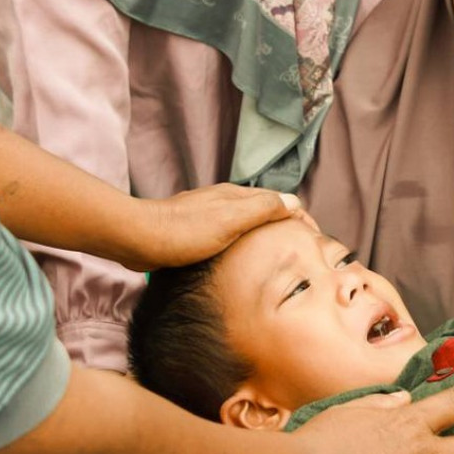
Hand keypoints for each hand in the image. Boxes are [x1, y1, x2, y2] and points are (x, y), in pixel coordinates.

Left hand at [121, 185, 302, 271]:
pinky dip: (244, 242)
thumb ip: (262, 209)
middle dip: (286, 224)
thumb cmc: (184, 232)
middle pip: (265, 209)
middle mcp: (224, 200)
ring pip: (247, 221)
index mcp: (236, 196)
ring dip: (265, 233)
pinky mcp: (195, 230)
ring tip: (276, 254)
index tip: (314, 238)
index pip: (280, 201)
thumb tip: (294, 203)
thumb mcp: (230, 220)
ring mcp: (209, 214)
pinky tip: (241, 258)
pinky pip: (229, 233)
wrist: (139, 239)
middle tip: (301, 248)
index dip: (300, 217)